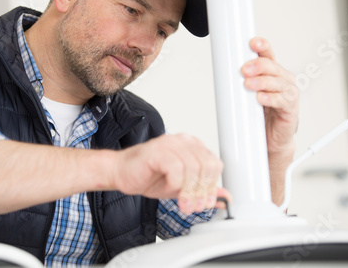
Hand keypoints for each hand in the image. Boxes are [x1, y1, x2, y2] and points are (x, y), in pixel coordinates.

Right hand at [111, 133, 229, 214]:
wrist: (121, 173)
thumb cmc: (149, 177)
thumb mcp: (182, 188)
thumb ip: (203, 191)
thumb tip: (226, 200)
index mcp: (192, 146)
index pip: (215, 163)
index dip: (212, 185)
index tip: (205, 202)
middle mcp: (183, 141)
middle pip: (207, 165)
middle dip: (202, 191)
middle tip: (193, 206)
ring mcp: (170, 143)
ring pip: (193, 168)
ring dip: (188, 191)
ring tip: (181, 202)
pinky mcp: (157, 150)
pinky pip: (176, 169)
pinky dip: (174, 184)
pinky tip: (166, 187)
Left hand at [241, 37, 298, 156]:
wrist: (270, 138)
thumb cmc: (259, 113)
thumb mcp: (247, 94)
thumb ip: (239, 82)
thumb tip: (220, 71)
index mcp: (272, 73)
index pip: (268, 55)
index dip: (262, 47)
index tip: (252, 43)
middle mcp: (283, 80)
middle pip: (272, 67)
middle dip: (258, 66)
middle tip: (244, 70)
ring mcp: (288, 94)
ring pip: (277, 83)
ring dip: (262, 82)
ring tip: (248, 85)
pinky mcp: (290, 109)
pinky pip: (282, 101)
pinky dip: (270, 98)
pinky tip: (261, 98)